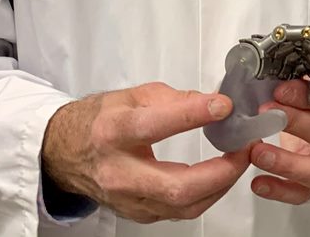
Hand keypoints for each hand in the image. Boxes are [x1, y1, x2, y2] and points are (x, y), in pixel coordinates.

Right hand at [42, 82, 252, 222]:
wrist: (65, 152)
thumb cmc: (98, 122)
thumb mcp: (133, 95)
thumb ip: (174, 99)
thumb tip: (212, 103)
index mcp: (114, 133)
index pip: (156, 126)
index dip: (193, 115)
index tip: (223, 106)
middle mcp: (119, 172)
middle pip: (176, 186)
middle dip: (221, 171)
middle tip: (245, 149)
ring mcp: (128, 199)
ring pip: (183, 206)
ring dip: (221, 185)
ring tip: (240, 160)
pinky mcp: (138, 213)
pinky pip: (180, 211)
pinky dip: (207, 194)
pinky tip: (219, 176)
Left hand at [249, 58, 309, 203]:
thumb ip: (307, 69)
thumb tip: (275, 70)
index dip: (307, 97)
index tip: (281, 91)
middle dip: (293, 123)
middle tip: (264, 113)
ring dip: (286, 163)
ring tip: (258, 153)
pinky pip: (304, 192)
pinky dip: (280, 190)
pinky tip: (258, 183)